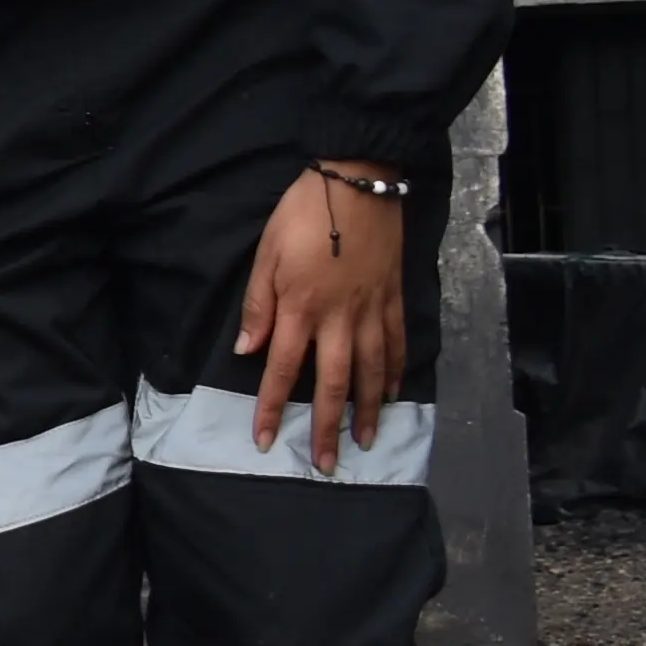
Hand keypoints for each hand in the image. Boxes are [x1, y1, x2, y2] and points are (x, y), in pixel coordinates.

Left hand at [234, 164, 414, 473]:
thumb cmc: (304, 213)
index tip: (266, 440)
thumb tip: (249, 351)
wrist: (359, 181)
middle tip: (328, 463)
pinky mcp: (394, 297)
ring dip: (369, 410)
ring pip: (372, 371)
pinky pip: (397, 343)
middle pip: (334, 383)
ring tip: (367, 440)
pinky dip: (395, 371)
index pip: (283, 370)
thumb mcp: (267, 254)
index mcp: (301, 308)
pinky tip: (393, 392)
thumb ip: (259, 305)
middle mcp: (340, 318)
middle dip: (329, 427)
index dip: (274, 408)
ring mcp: (372, 310)